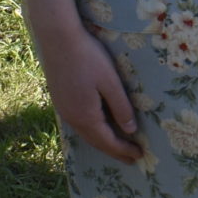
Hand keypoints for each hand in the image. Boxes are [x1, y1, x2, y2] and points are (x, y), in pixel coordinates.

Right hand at [31, 8, 141, 160]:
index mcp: (86, 116)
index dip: (124, 150)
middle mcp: (72, 118)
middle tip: (132, 158)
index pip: (108, 141)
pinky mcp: (60, 100)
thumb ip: (121, 107)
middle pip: (95, 141)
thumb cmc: (88, 57)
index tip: (140, 156)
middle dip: (114, 151)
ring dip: (102, 142)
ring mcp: (63, 109)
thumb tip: (130, 130)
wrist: (57, 38)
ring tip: (117, 146)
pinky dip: (92, 131)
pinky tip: (98, 127)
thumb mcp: (110, 82)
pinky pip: (78, 124)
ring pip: (85, 133)